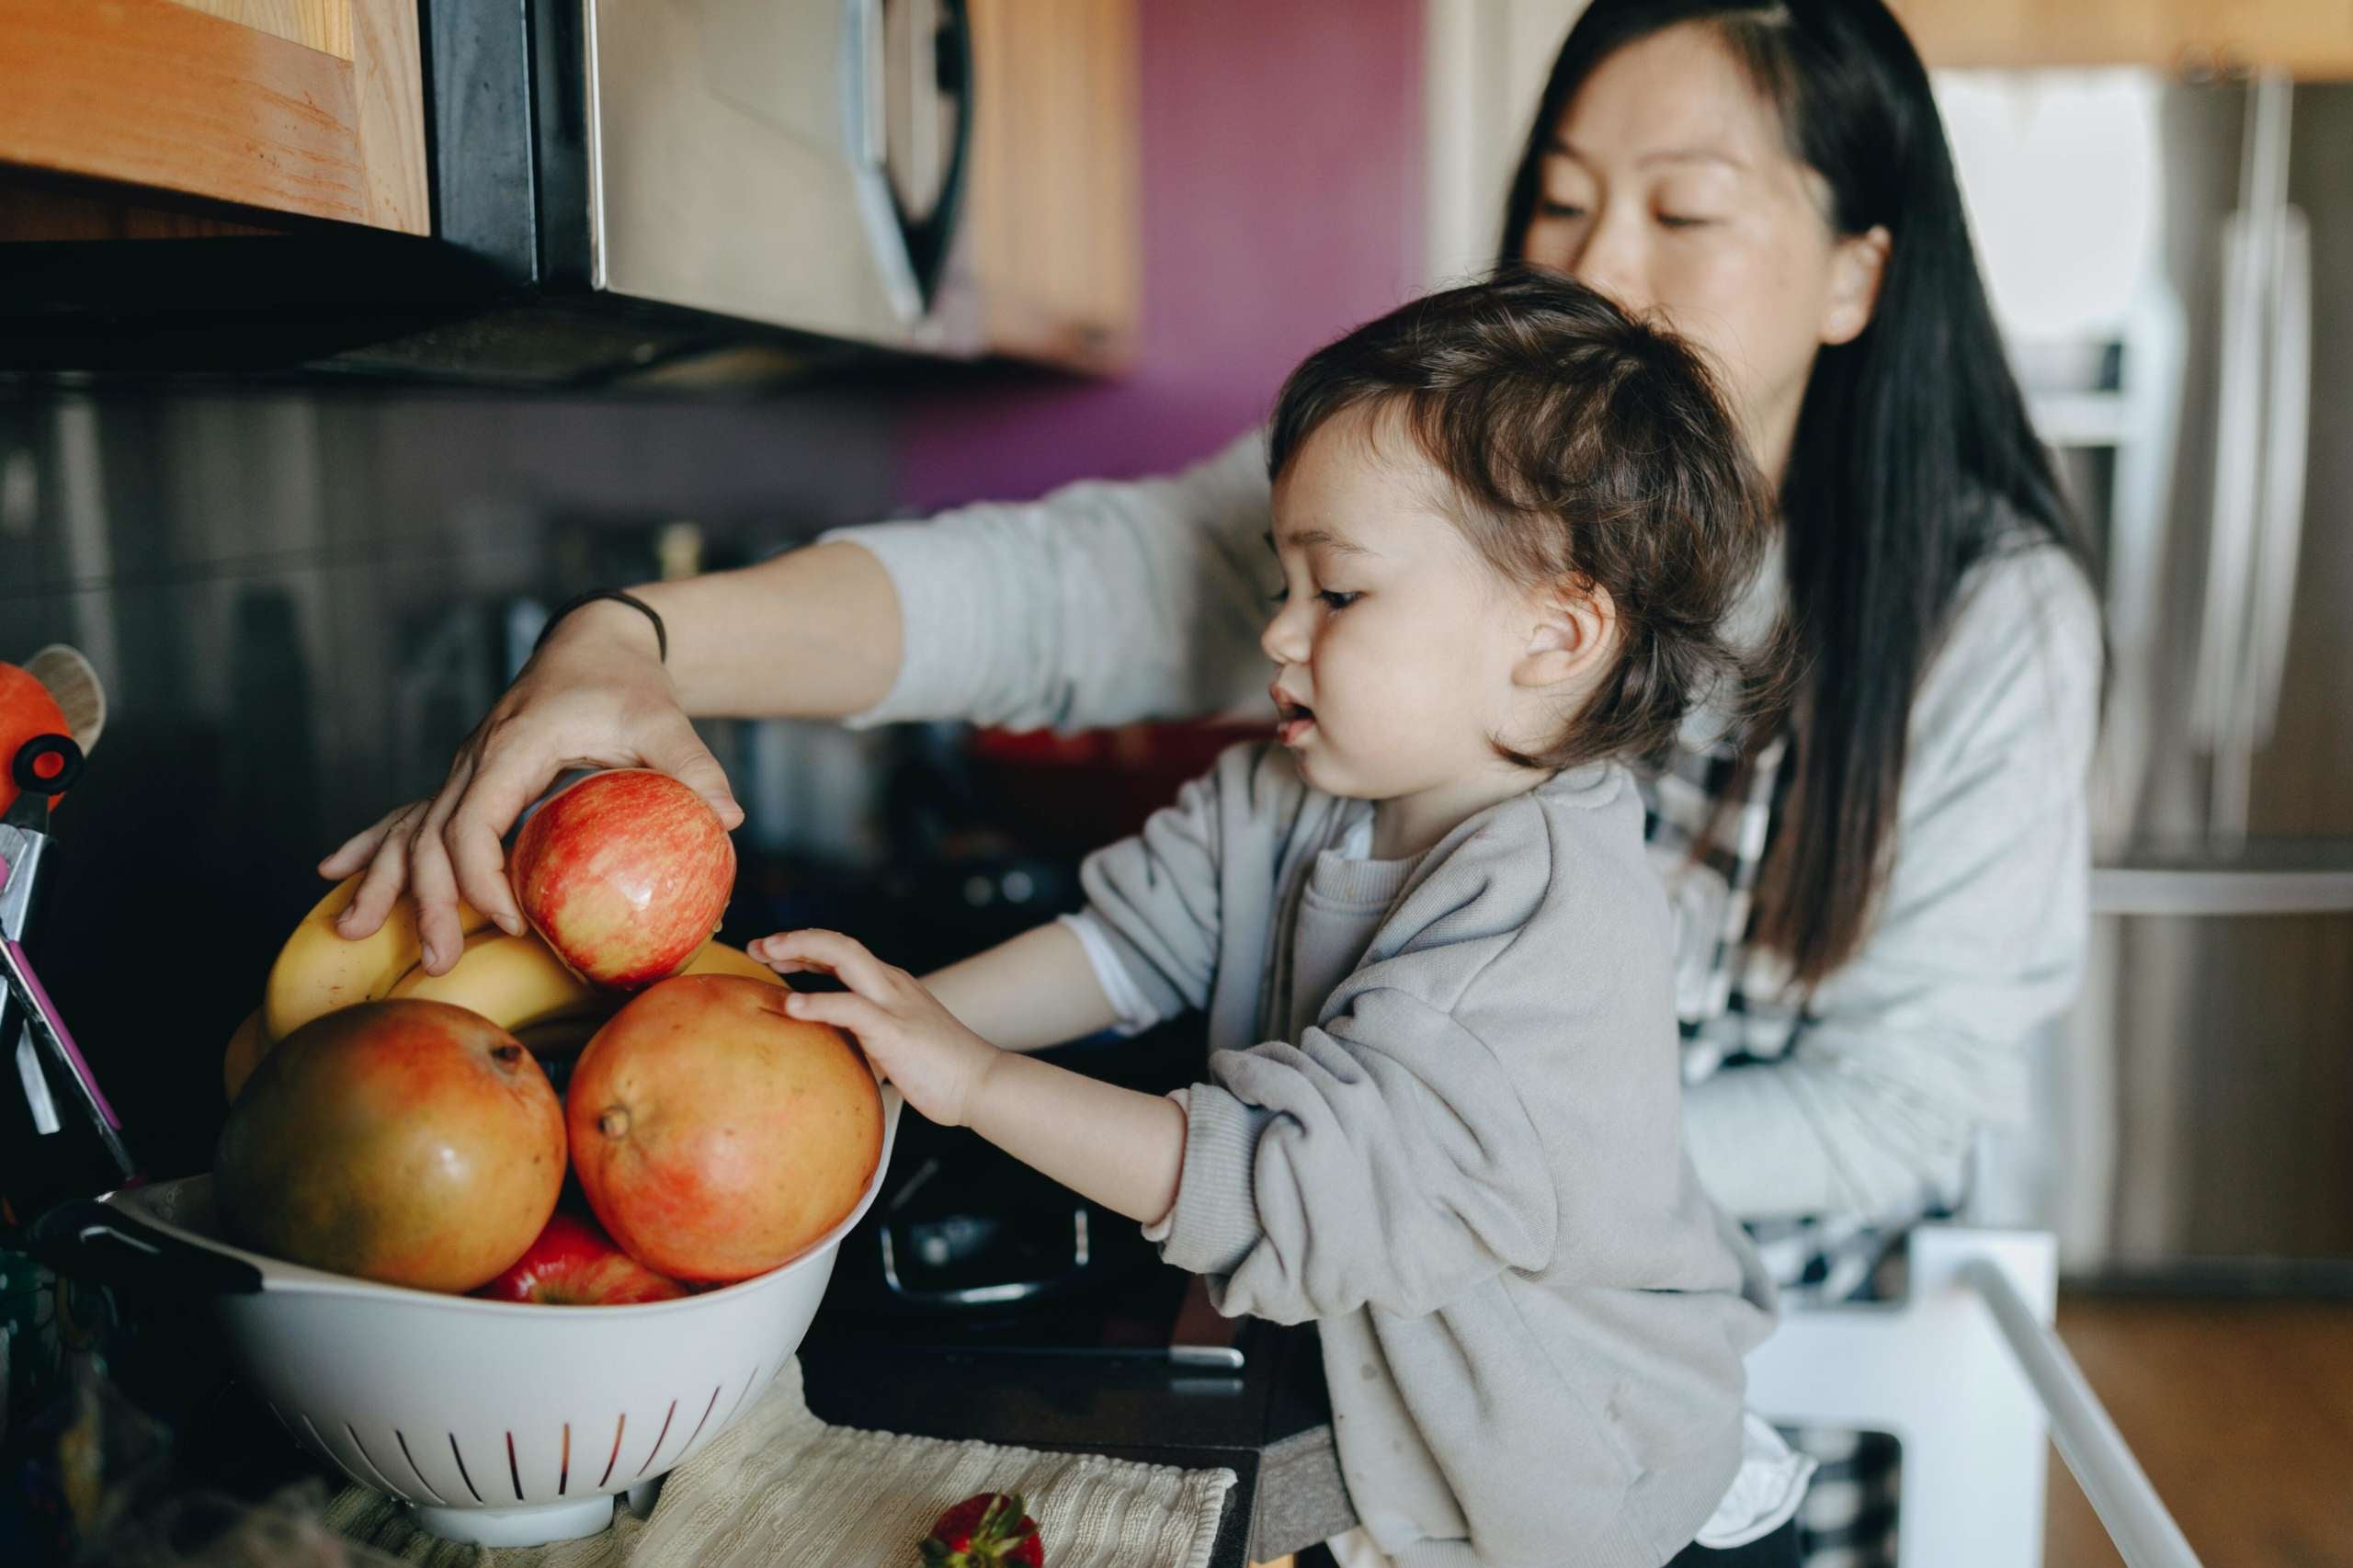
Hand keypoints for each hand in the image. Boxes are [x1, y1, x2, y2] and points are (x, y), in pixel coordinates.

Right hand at [318, 601, 742, 972]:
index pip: (475, 820)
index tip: (510, 922)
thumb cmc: (630, 685)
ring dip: (387, 882)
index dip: (482, 876)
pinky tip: (335, 872)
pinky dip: (374, 845)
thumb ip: (695, 768)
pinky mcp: (468, 777)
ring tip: (356, 932)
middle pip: (432, 836)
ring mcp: (465, 766)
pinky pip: (410, 815)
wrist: (595, 642)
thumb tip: (730, 820)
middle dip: (428, 901)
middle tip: (440, 962)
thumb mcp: (665, 721)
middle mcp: (476, 757)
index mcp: (515, 746)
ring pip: (410, 828)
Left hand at [748, 929, 1002, 1128]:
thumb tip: (829, 1055)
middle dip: (794, 939)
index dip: (805, 948)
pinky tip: (791, 1005)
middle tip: (757, 946)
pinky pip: (850, 1007)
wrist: (982, 1084)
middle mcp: (892, 984)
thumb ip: (866, 1041)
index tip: (771, 954)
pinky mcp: (894, 1030)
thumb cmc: (941, 1072)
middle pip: (838, 943)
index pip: (842, 953)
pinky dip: (817, 1002)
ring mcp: (894, 1003)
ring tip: (766, 953)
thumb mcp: (895, 1046)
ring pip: (844, 955)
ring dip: (800, 948)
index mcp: (891, 987)